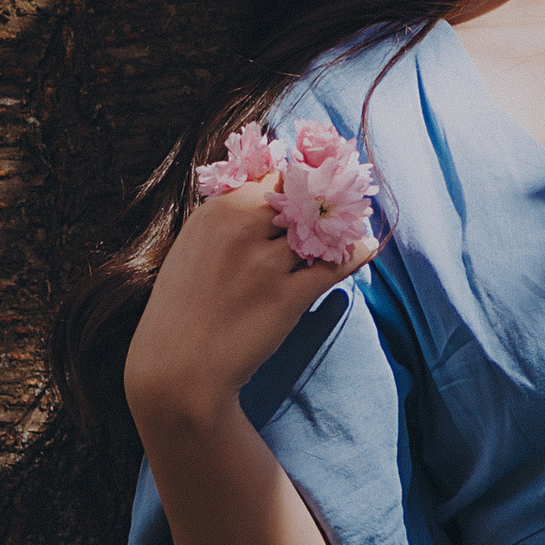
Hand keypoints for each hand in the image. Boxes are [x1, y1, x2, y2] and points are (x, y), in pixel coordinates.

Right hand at [122, 181, 372, 439]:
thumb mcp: (194, 248)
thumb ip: (228, 221)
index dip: (297, 184)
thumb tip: (270, 198)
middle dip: (320, 204)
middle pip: (302, 197)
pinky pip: (336, 265)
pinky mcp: (288, 296)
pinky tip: (366, 248)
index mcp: (217, 211)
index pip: (273, 176)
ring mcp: (266, 262)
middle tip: (338, 206)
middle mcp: (242, 228)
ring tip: (350, 229)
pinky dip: (356, 254)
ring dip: (338, 230)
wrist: (178, 368)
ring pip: (320, 229)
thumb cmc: (182, 311)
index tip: (311, 189)